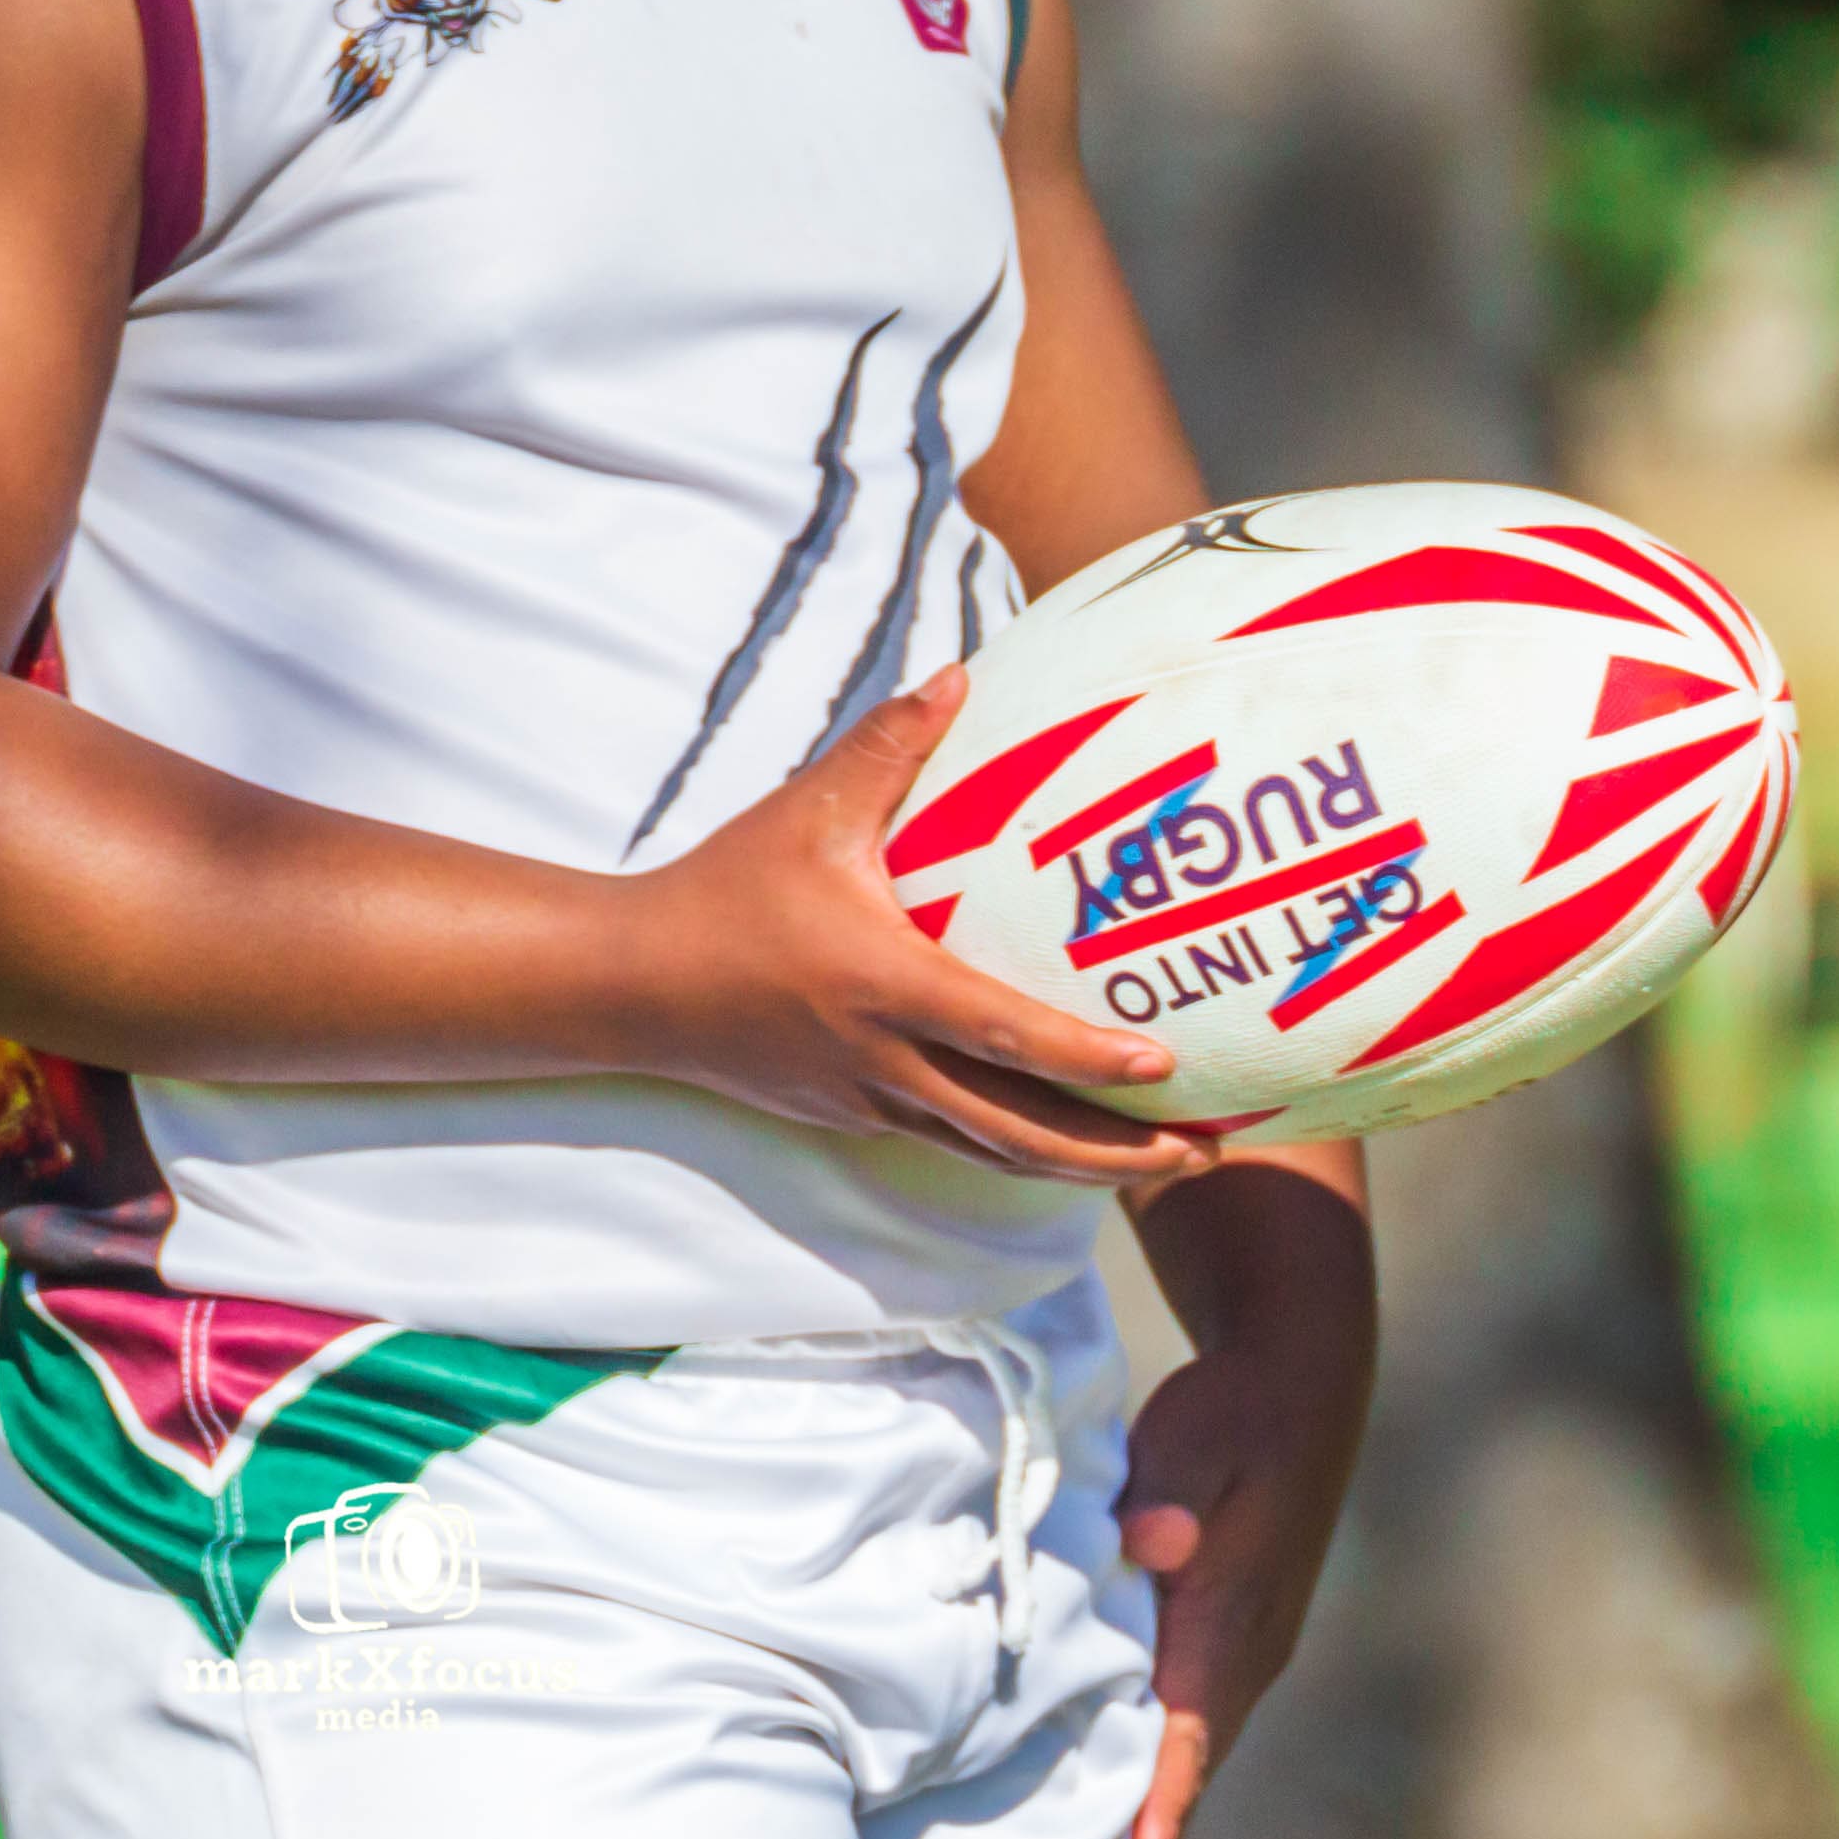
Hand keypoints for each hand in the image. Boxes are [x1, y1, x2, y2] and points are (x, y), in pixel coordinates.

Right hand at [615, 668, 1217, 1189]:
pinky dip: (1020, 1146)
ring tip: (1165, 1160)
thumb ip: (889, 744)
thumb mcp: (808, 809)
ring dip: (1082, 1165)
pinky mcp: (854, 1114)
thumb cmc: (727, 889)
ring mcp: (870, 1099)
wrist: (634, 987)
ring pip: (994, 1152)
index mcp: (882, 986)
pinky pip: (954, 1137)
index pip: (1003, 1037)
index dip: (1087, 1059)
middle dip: (1118, 1153)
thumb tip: (960, 673)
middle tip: (1204, 1150)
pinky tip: (1068, 1136)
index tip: (1163, 1064)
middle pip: (1020, 1134)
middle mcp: (885, 1060)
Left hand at [1113, 1159, 1374, 1838]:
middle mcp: (1246, 1650)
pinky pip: (1193, 1718)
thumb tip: (1152, 1540)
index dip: (1164, 1803)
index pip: (1190, 1727)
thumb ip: (1166, 1488)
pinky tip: (1129, 1797)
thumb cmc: (1236, 1407)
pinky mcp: (1232, 1635)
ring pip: (1194, 1747)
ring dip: (1157, 1813)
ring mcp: (1245, 1648)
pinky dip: (1165, 1767)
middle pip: (1192, 1764)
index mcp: (1232, 1615)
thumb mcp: (1195, 1435)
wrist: (1301, 1384)